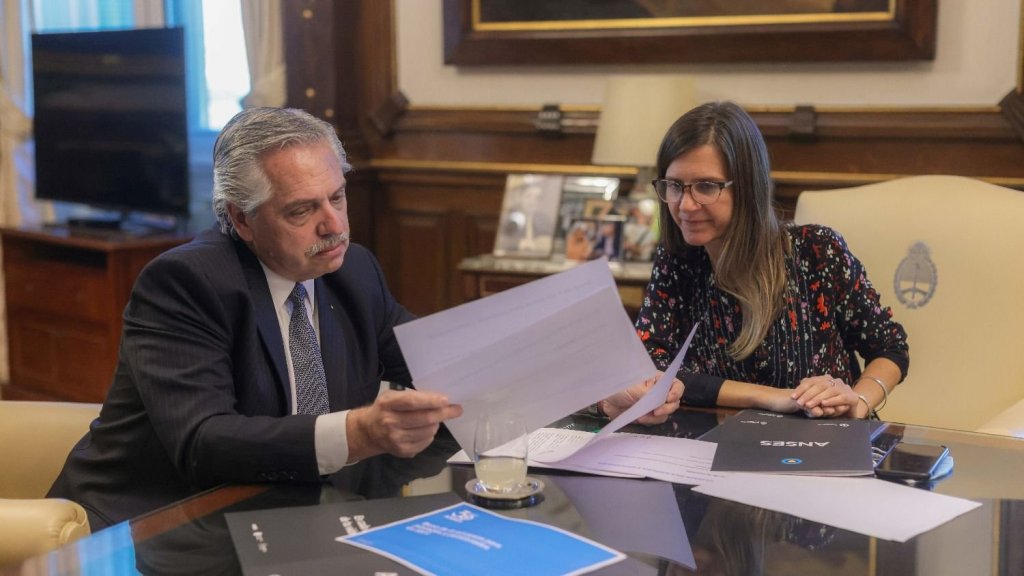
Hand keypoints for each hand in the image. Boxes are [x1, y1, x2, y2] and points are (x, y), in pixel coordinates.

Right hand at [347, 389, 462, 460]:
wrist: (369, 432)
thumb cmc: (385, 409)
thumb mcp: (393, 397)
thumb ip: (412, 397)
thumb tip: (439, 399)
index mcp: (387, 404)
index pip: (411, 402)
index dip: (430, 401)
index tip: (446, 400)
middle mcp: (390, 422)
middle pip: (423, 419)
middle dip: (443, 413)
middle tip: (457, 409)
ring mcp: (396, 439)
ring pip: (428, 431)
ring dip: (436, 424)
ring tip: (435, 419)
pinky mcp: (402, 451)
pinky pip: (426, 442)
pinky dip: (430, 435)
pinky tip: (425, 430)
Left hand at [600, 372, 683, 425]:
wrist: (606, 402)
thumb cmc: (619, 388)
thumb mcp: (634, 388)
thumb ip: (649, 393)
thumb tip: (660, 400)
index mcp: (658, 380)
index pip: (676, 384)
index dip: (676, 392)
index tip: (668, 399)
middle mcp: (659, 392)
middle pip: (674, 402)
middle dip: (666, 408)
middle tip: (656, 412)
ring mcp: (654, 404)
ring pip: (666, 413)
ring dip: (656, 417)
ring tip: (642, 416)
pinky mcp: (648, 414)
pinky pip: (656, 420)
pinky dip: (649, 421)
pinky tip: (639, 418)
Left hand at [791, 375, 856, 418]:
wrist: (850, 411)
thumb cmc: (830, 405)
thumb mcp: (816, 399)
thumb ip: (808, 394)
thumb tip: (794, 393)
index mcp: (825, 379)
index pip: (811, 381)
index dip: (801, 389)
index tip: (792, 397)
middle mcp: (835, 381)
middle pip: (819, 385)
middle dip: (808, 394)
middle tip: (799, 403)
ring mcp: (844, 388)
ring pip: (829, 391)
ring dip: (818, 398)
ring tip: (809, 404)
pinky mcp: (852, 397)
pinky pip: (841, 398)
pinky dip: (832, 401)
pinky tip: (824, 404)